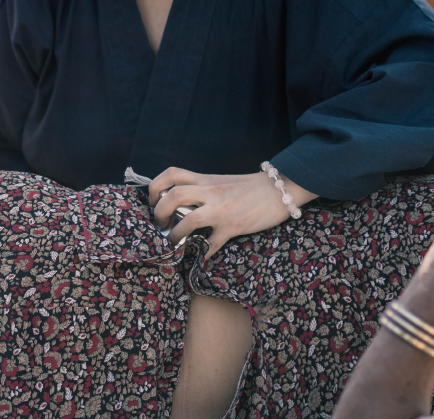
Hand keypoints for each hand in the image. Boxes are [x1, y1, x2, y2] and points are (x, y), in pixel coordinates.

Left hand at [149, 167, 313, 259]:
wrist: (280, 189)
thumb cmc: (249, 187)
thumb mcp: (220, 181)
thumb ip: (201, 187)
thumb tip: (178, 200)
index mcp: (205, 179)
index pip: (172, 174)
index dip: (156, 187)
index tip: (154, 201)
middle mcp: (210, 192)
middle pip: (173, 196)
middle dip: (159, 212)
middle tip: (159, 224)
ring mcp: (221, 210)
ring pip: (189, 220)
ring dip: (175, 235)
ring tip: (172, 244)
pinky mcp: (234, 227)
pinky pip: (212, 244)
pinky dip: (201, 254)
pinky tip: (196, 260)